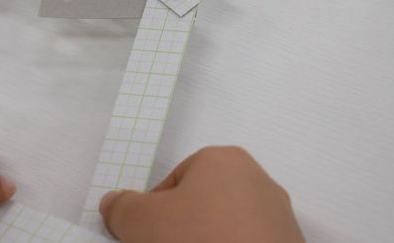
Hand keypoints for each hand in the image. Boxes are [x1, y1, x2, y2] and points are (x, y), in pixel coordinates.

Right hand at [100, 147, 304, 242]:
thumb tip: (113, 203)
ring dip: (208, 242)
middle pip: (201, 208)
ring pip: (227, 231)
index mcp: (224, 159)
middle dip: (182, 231)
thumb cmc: (199, 238)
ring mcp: (280, 220)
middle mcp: (258, 182)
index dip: (154, 215)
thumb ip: (122, 208)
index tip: (150, 238)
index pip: (173, 185)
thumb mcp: (141, 221)